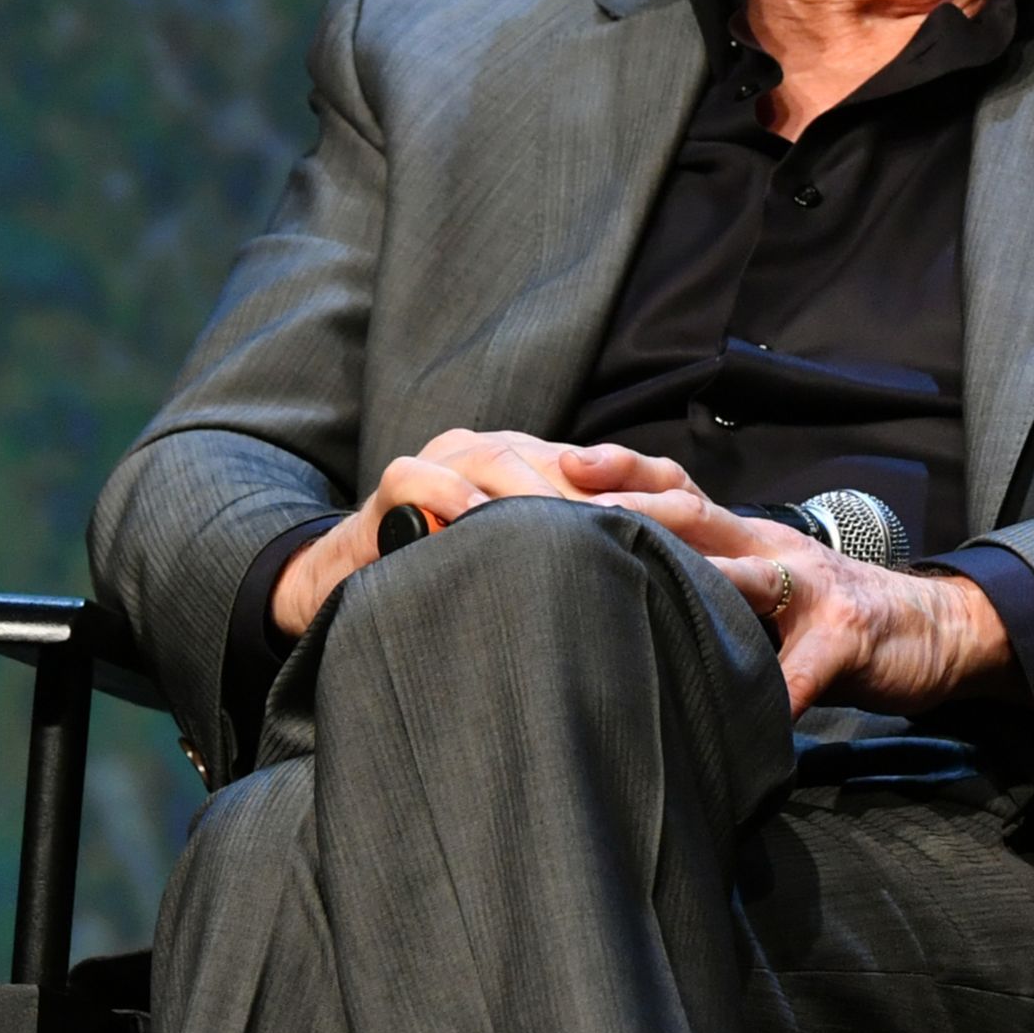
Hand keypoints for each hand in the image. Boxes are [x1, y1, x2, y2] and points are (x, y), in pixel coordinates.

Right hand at [269, 431, 695, 637]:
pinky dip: (452, 497)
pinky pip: (422, 478)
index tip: (683, 535)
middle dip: (600, 500)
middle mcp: (490, 451)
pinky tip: (479, 521)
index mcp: (531, 464)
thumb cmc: (453, 576)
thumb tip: (660, 581)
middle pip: (557, 464)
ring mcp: (442, 461)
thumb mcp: (522, 562)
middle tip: (642, 540)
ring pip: (500, 460)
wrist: (350, 580)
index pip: (595, 472)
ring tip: (576, 533)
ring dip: (538, 497)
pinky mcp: (393, 484)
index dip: (638, 498)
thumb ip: (573, 556)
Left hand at [583, 487, 1017, 715]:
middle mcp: (773, 550)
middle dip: (633, 503)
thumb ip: (710, 580)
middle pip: (698, 514)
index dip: (621, 471)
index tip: (556, 462)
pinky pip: (804, 670)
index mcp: (746, 538)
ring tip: (647, 581)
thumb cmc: (834, 615)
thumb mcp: (767, 587)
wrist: (939, 628)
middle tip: (565, 497)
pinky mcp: (849, 637)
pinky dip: (778, 692)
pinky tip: (752, 715)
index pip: (676, 490)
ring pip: (748, 576)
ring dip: (699, 578)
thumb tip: (614, 585)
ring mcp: (815, 589)